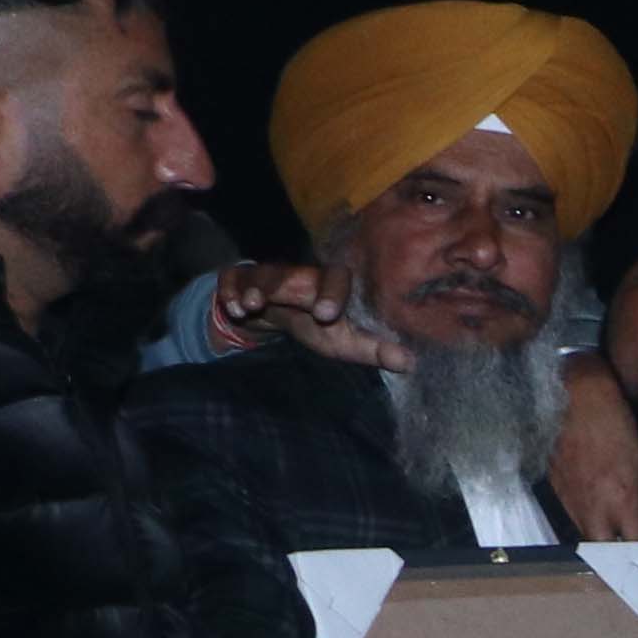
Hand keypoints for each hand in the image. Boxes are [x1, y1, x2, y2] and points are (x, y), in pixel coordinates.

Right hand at [219, 259, 403, 370]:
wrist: (273, 315)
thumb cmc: (316, 325)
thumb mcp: (343, 341)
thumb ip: (372, 349)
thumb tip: (409, 363)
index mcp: (329, 285)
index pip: (335, 280)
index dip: (331, 293)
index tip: (326, 314)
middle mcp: (299, 275)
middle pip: (292, 275)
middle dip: (283, 286)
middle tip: (278, 302)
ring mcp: (267, 275)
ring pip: (260, 275)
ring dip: (253, 289)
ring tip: (248, 306)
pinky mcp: (239, 279)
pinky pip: (230, 279)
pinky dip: (228, 292)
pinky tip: (232, 308)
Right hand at [548, 357, 637, 549]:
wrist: (580, 407)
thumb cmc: (622, 435)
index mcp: (621, 502)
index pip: (635, 549)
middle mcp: (592, 509)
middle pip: (605, 556)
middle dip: (620, 564)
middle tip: (635, 566)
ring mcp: (569, 504)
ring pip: (586, 542)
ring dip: (603, 547)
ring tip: (619, 547)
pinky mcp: (554, 496)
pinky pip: (571, 524)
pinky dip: (586, 529)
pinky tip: (598, 526)